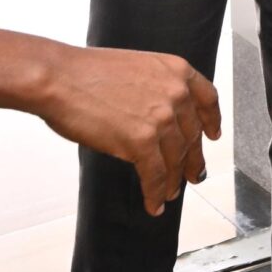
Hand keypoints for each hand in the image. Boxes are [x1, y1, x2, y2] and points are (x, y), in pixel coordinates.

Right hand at [30, 42, 223, 216]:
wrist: (59, 78)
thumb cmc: (86, 73)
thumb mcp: (137, 67)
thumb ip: (156, 89)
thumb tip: (158, 115)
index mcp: (176, 71)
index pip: (207, 99)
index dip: (211, 121)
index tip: (213, 135)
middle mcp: (176, 94)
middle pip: (191, 135)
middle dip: (192, 159)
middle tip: (193, 174)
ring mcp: (161, 119)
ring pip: (175, 159)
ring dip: (174, 181)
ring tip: (171, 193)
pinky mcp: (141, 142)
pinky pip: (155, 175)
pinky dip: (156, 193)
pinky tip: (154, 204)